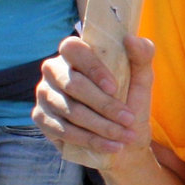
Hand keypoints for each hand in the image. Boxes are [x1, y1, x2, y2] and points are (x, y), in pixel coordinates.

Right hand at [33, 32, 153, 168]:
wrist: (125, 141)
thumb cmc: (130, 103)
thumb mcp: (142, 79)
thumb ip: (142, 55)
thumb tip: (130, 39)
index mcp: (76, 54)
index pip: (73, 49)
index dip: (93, 68)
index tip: (114, 88)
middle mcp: (55, 70)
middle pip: (72, 84)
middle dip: (104, 105)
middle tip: (128, 119)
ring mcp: (45, 94)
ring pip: (70, 110)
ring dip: (101, 126)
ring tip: (125, 136)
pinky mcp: (41, 117)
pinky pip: (62, 130)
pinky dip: (90, 140)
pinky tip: (111, 146)